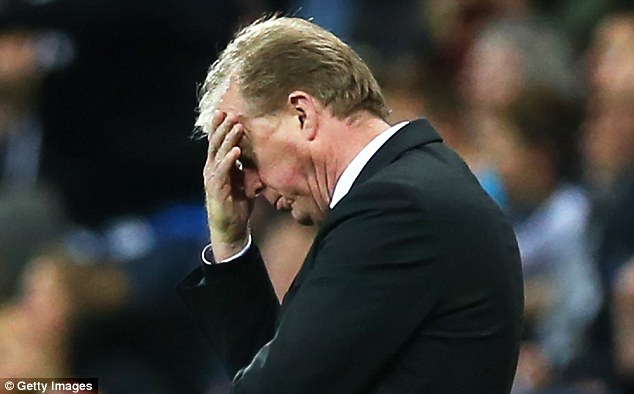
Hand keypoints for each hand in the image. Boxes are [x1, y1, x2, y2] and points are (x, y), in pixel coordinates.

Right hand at [204, 112, 252, 260]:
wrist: (230, 229)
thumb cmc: (237, 206)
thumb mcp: (243, 183)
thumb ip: (245, 169)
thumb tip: (253, 156)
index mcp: (217, 167)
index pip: (217, 143)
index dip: (220, 128)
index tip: (226, 112)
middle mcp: (211, 170)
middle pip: (215, 144)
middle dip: (223, 128)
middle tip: (231, 113)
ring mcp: (213, 179)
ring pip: (219, 154)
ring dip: (228, 139)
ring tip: (236, 126)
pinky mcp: (217, 189)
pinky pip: (223, 171)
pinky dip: (229, 159)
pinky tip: (237, 150)